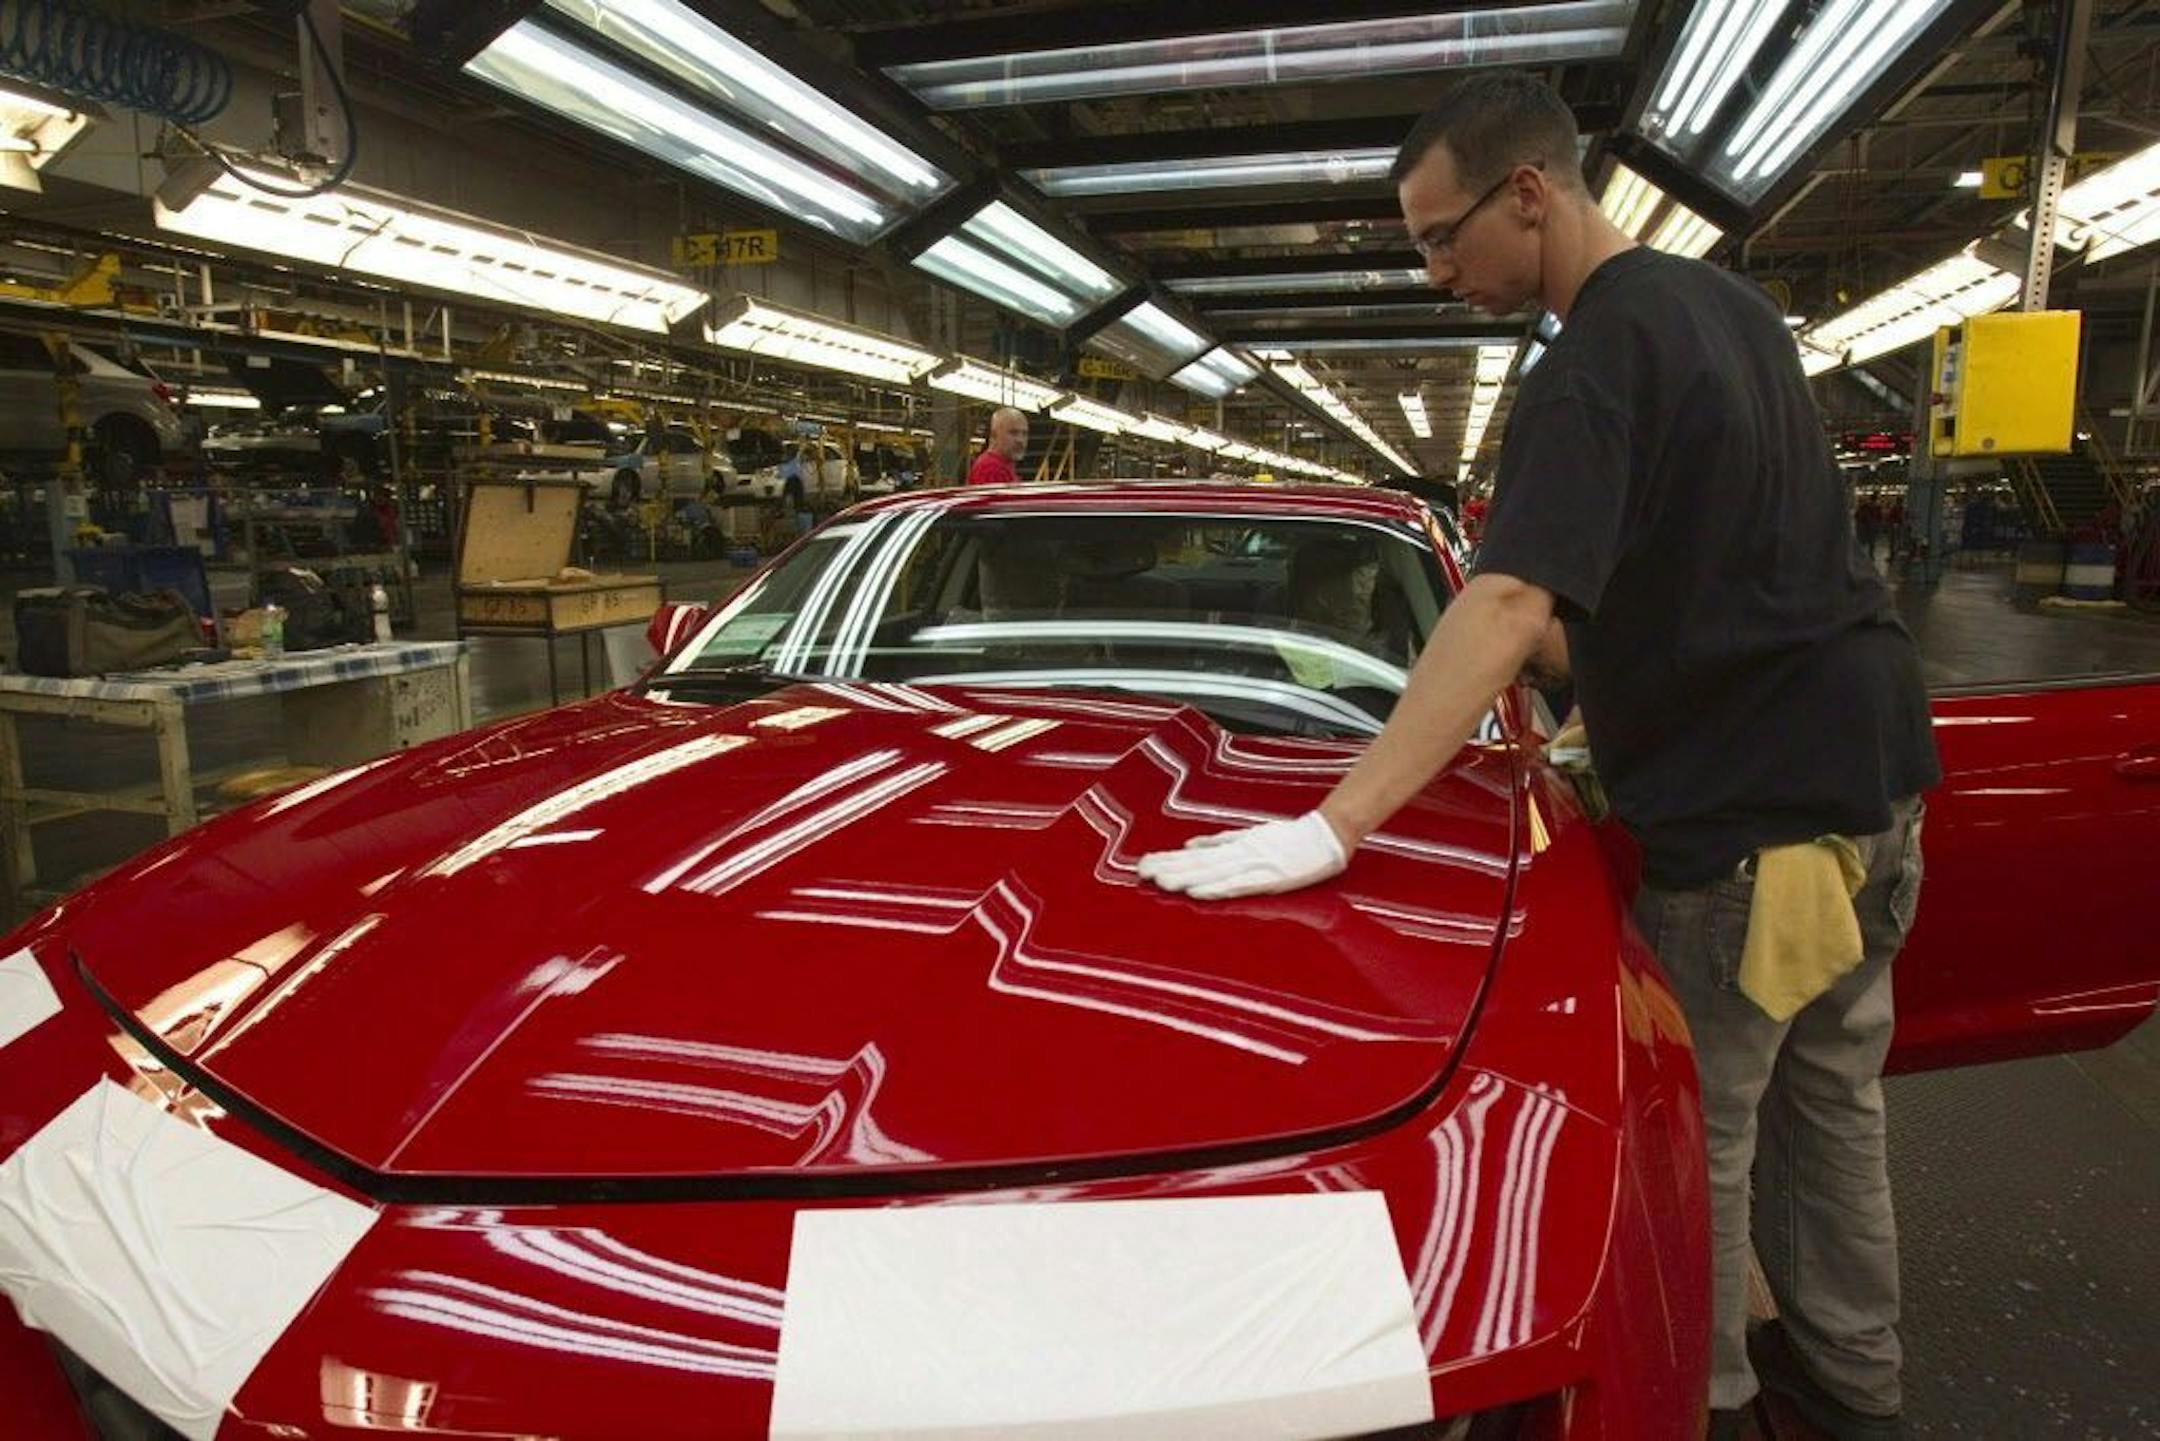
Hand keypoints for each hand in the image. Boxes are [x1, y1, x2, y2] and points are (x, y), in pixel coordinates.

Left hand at [1136, 811, 1348, 899]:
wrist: (1325, 835)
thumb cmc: (1290, 838)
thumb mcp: (1250, 835)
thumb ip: (1219, 841)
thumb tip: (1191, 843)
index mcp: (1234, 846)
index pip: (1194, 854)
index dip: (1169, 859)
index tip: (1145, 864)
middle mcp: (1239, 854)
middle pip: (1197, 863)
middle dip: (1169, 868)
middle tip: (1141, 872)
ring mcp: (1253, 866)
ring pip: (1212, 873)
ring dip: (1185, 878)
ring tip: (1160, 883)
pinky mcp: (1268, 879)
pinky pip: (1237, 886)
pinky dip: (1216, 888)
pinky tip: (1196, 893)